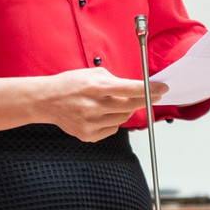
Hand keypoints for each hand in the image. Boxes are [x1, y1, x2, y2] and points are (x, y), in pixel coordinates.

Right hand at [40, 68, 168, 141]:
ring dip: (125, 110)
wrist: (47, 101)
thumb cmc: (71, 84)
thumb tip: (137, 89)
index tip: (162, 89)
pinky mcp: (88, 135)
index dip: (149, 89)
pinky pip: (112, 129)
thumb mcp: (93, 74)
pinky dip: (113, 121)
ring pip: (123, 118)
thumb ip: (115, 81)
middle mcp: (93, 106)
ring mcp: (90, 123)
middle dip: (142, 100)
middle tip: (149, 95)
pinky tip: (101, 113)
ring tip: (112, 102)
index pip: (130, 89)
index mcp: (96, 86)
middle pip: (130, 106)